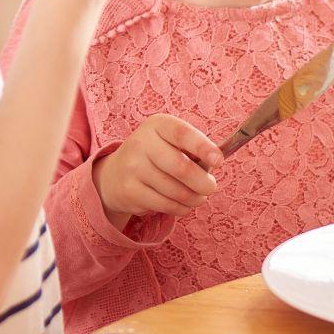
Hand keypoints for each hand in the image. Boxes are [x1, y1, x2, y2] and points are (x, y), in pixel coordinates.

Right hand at [93, 114, 224, 223]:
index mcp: (157, 124)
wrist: (113, 175)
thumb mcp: (169, 141)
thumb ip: (192, 148)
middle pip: (181, 167)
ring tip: (199, 198)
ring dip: (194, 198)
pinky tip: (184, 205)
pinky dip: (181, 208)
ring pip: (175, 190)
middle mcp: (141, 143)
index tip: (219, 161)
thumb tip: (216, 163)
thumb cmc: (155, 155)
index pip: (182, 134)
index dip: (203, 148)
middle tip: (211, 187)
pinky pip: (164, 204)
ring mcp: (133, 168)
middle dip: (203, 182)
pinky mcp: (129, 191)